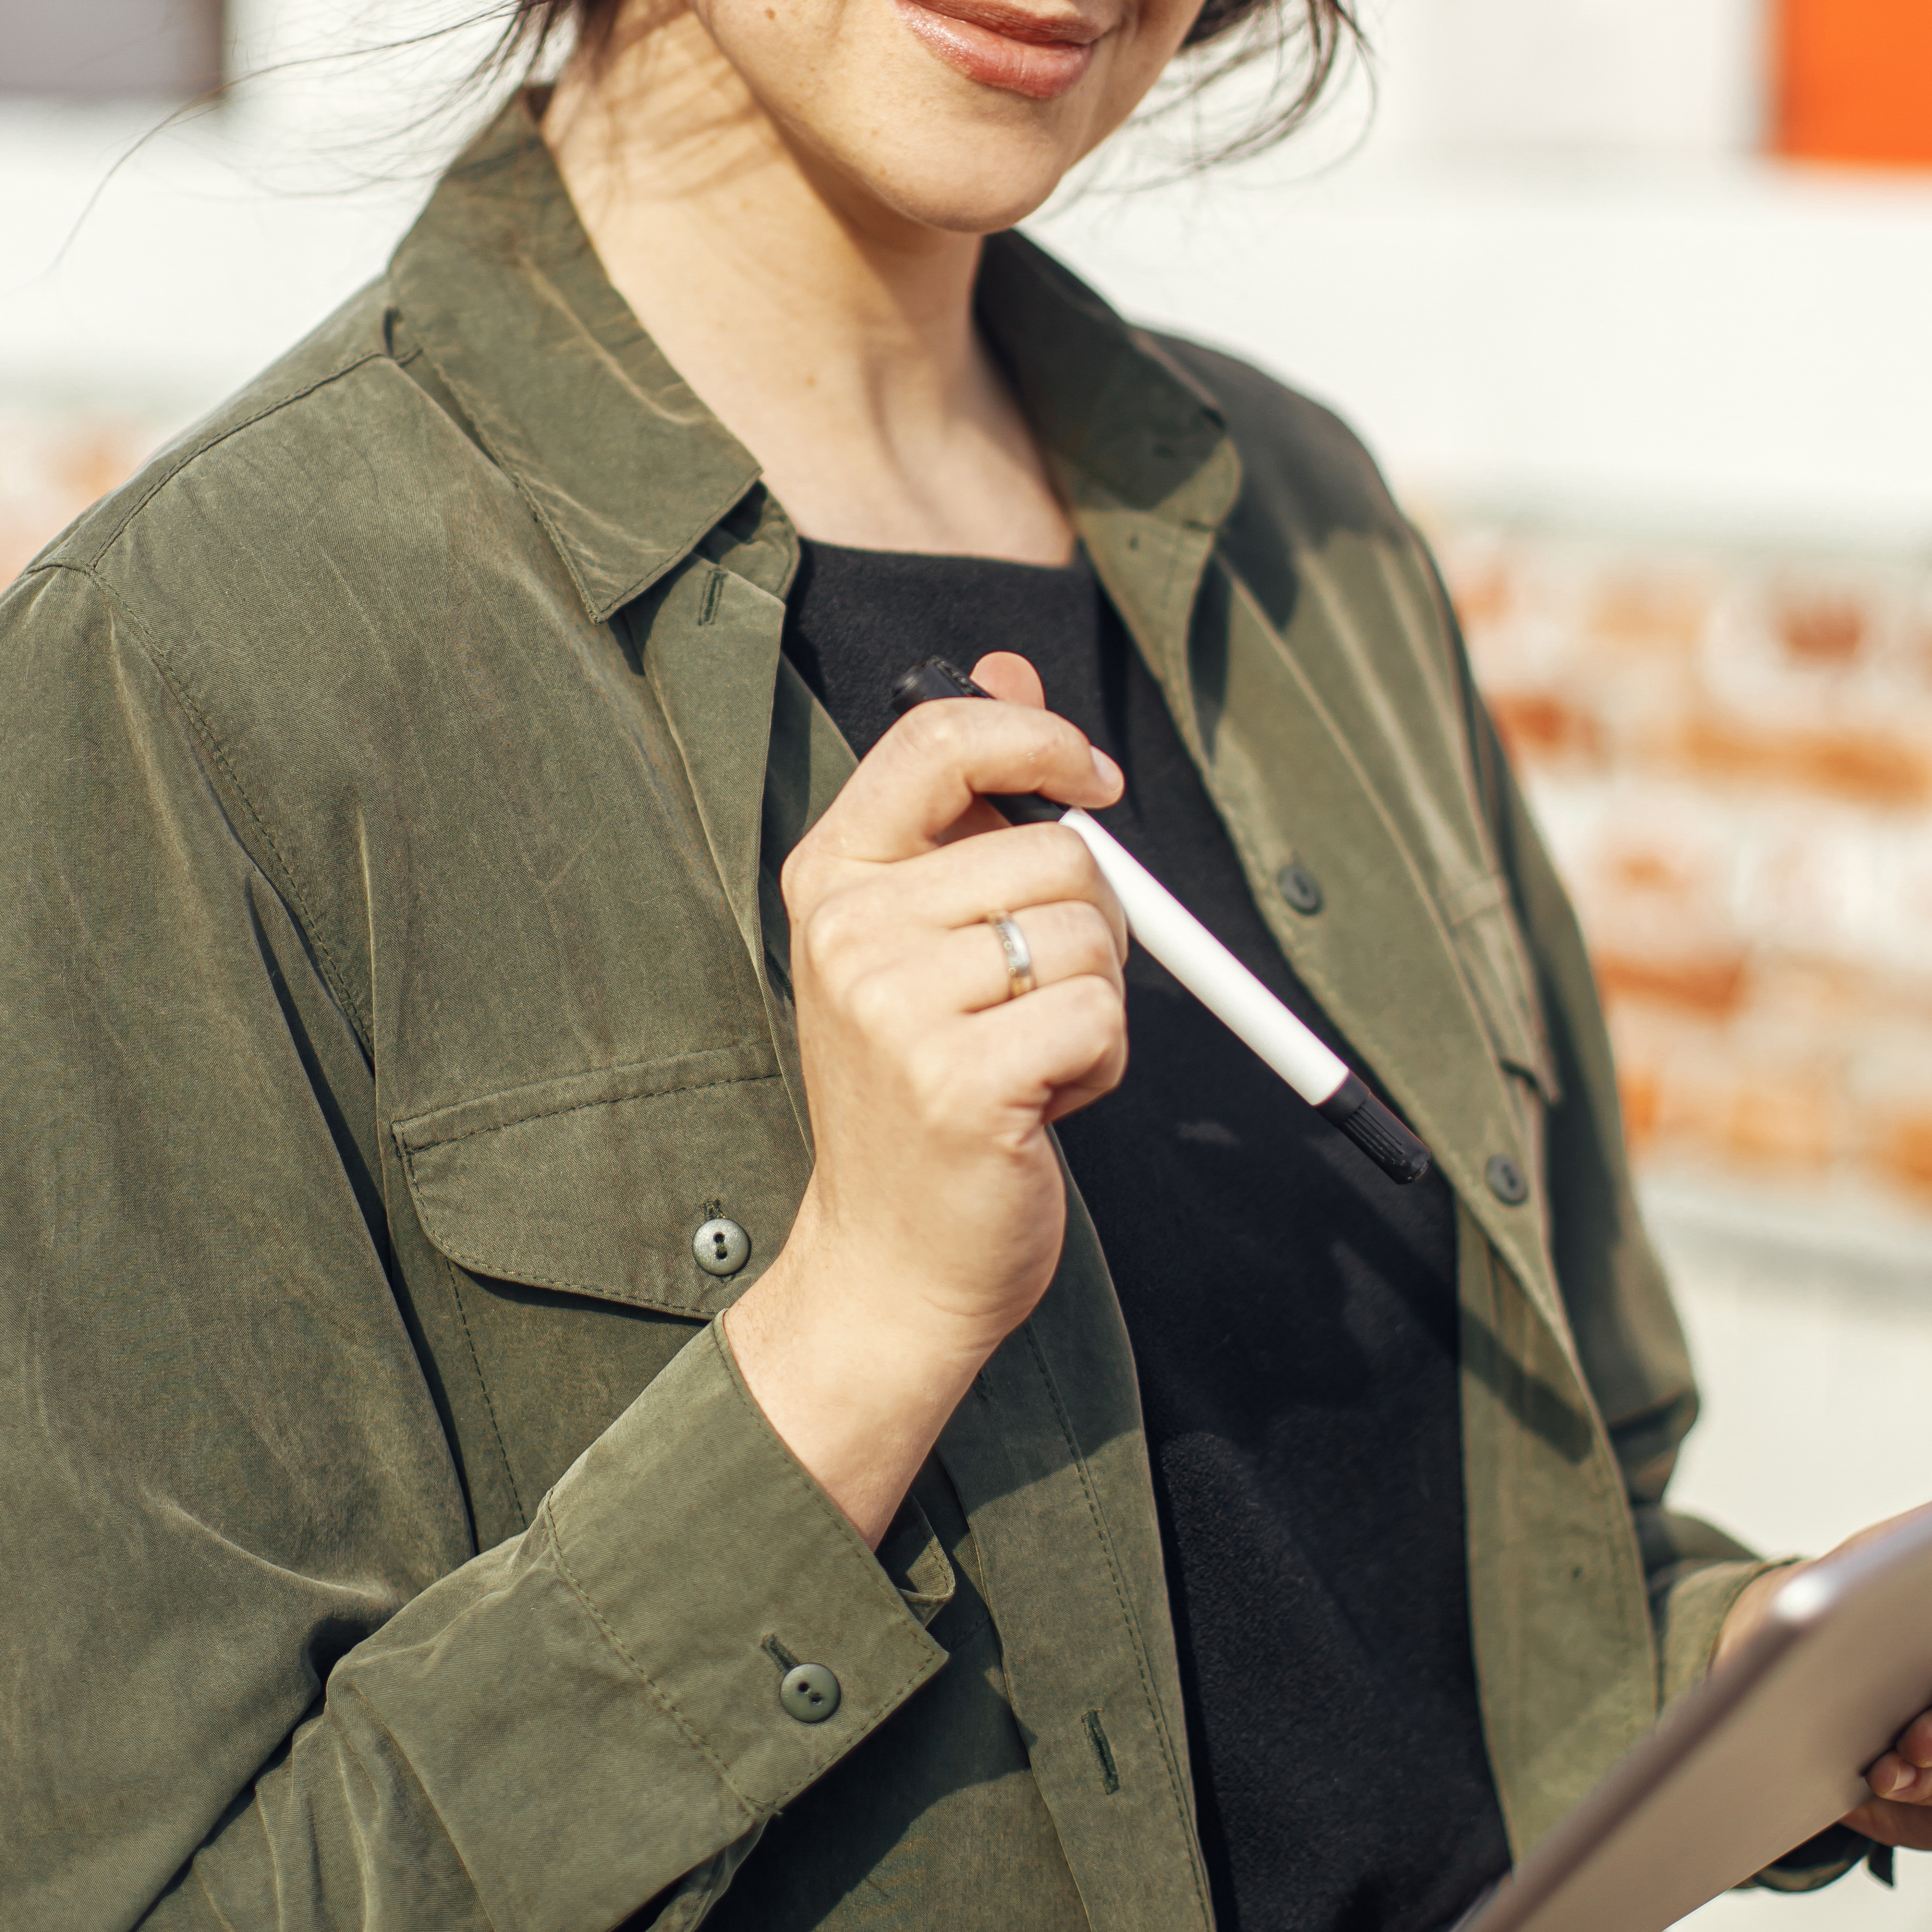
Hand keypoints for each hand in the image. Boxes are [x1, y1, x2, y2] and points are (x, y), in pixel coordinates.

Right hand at [724, 654, 1129, 1543]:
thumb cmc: (921, 1094)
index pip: (938, 739)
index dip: (1040, 736)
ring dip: (1095, 1003)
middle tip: (1033, 1003)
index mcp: (832, 877)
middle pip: (1055, 850)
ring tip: (1028, 1060)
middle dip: (1088, 925)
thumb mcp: (925, 936)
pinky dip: (1099, 1064)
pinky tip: (1041, 1107)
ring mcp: (896, 1008)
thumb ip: (967, 806)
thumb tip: (1011, 667)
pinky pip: (1098, 1017)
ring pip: (1089, 935)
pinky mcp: (959, 1082)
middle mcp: (849, 931)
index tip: (1097, 779)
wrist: (888, 1264)